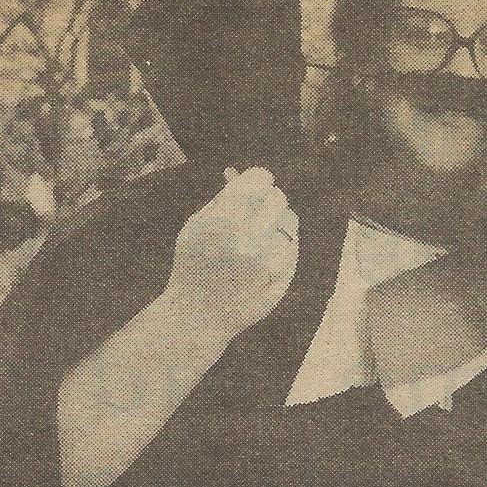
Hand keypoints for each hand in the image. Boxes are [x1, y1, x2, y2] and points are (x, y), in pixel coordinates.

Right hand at [166, 166, 298, 342]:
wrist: (198, 313)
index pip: (260, 179)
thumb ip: (221, 197)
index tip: (250, 187)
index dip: (255, 180)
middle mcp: (251, 238)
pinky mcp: (283, 276)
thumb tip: (238, 172)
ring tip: (255, 236)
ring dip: (276, 222)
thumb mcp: (196, 225)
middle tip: (253, 211)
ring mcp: (270, 260)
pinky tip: (261, 256)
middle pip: (278, 197)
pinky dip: (282, 244)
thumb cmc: (193, 263)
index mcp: (225, 220)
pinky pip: (293, 245)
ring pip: (290, 220)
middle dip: (266, 200)